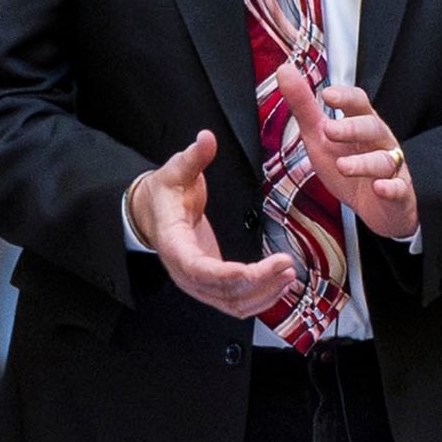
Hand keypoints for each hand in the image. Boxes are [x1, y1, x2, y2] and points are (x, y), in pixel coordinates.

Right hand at [124, 132, 297, 323]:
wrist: (152, 213)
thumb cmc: (164, 194)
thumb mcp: (175, 170)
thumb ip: (193, 157)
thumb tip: (206, 138)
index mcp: (174, 245)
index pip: (199, 270)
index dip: (227, 275)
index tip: (254, 271)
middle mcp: (184, 272)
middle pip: (222, 292)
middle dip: (258, 283)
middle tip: (286, 265)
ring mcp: (198, 284)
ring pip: (233, 303)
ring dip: (263, 294)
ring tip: (289, 275)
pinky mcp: (211, 286)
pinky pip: (236, 302)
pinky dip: (260, 298)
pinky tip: (280, 285)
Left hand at [280, 66, 417, 241]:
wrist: (371, 205)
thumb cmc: (347, 164)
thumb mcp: (320, 136)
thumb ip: (303, 106)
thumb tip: (284, 70)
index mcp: (361, 123)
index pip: (358, 103)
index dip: (345, 97)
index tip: (327, 94)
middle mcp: (379, 141)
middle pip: (372, 127)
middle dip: (352, 127)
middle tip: (329, 130)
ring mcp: (391, 167)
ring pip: (383, 160)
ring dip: (363, 162)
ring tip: (342, 166)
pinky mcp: (398, 192)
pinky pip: (398, 188)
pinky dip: (390, 188)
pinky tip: (380, 187)